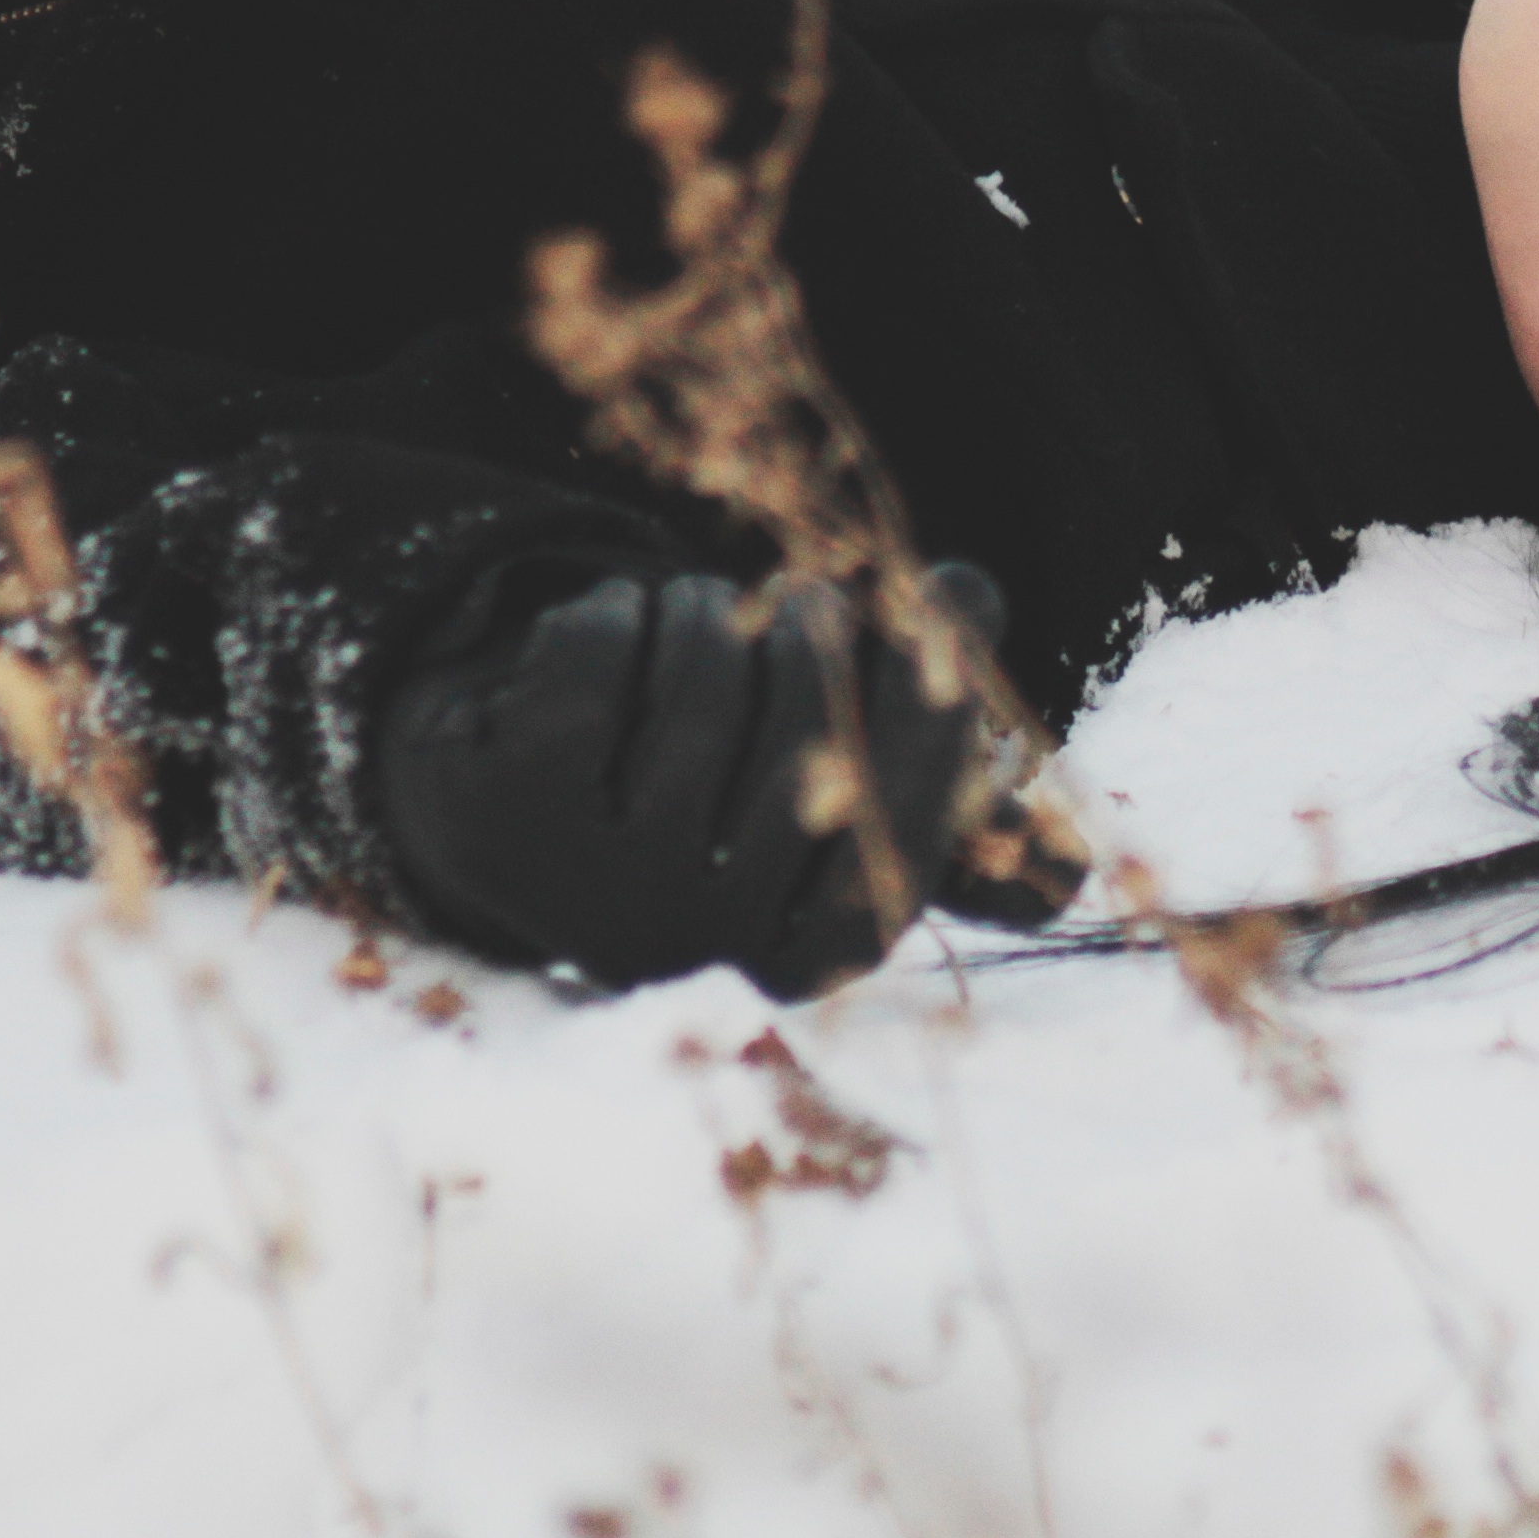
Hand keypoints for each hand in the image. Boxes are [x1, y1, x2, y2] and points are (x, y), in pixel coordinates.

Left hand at [379, 560, 1003, 996]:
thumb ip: (939, 767)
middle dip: (824, 626)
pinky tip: (621, 633)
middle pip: (812, 726)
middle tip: (814, 586)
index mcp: (808, 954)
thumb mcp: (832, 790)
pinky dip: (622, 610)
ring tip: (705, 623)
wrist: (502, 801)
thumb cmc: (703, 789)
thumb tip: (1037, 768)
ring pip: (707, 672)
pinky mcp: (501, 810)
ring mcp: (592, 883)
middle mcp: (704, 940)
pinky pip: (601, 650)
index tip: (953, 583)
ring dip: (713, 613)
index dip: (943, 687)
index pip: (910, 811)